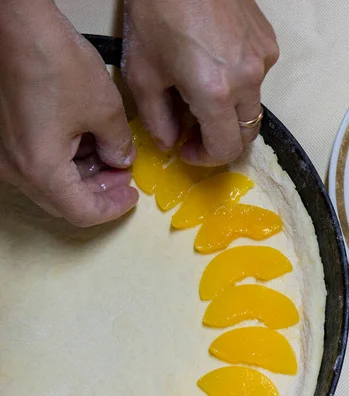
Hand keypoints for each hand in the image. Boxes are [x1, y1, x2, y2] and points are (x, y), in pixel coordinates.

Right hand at [0, 1, 137, 226]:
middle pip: (63, 200)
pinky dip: (65, 159)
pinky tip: (87, 139)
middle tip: (125, 177)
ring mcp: (5, 153)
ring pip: (50, 182)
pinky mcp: (3, 136)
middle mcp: (15, 168)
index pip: (81, 212)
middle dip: (99, 191)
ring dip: (84, 174)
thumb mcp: (105, 109)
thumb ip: (118, 144)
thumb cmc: (53, 62)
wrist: (16, 26)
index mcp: (41, 168)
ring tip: (112, 155)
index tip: (132, 196)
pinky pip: (37, 161)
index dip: (112, 208)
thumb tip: (121, 159)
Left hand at [122, 0, 278, 165]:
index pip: (226, 148)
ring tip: (202, 92)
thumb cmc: (156, 14)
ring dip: (230, 112)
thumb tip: (172, 143)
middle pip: (247, 133)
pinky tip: (216, 64)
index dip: (206, 158)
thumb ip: (157, 120)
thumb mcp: (142, 74)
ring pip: (253, 106)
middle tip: (195, 130)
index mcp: (216, 92)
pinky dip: (239, 84)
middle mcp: (249, 81)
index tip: (187, 149)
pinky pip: (257, 79)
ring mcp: (264, 61)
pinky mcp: (269, 44)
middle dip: (221, 140)